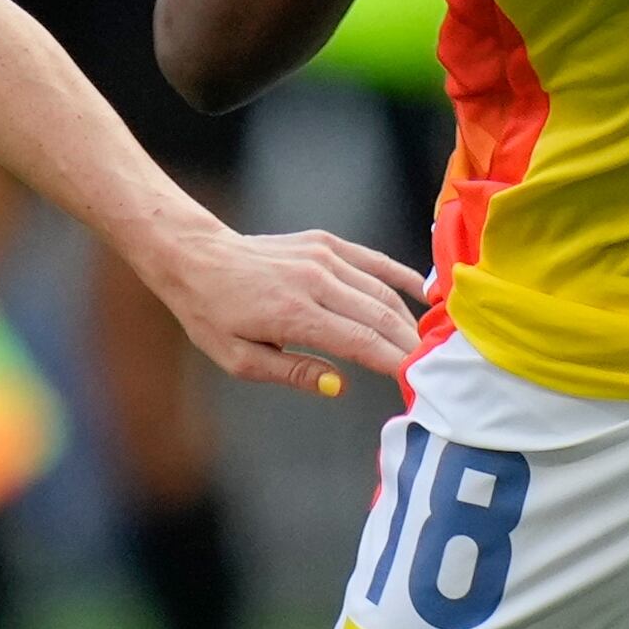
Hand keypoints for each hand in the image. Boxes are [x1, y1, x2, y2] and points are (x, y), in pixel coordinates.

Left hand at [141, 223, 431, 397]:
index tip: (417, 383)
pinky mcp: (325, 242)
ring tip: (426, 347)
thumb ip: (293, 372)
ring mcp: (322, 257)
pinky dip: (400, 277)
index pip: (361, 342)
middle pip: (379, 317)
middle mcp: (314, 281)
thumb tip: (340, 385)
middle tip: (432, 372)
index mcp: (293, 313)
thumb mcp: (240, 359)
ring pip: (381, 291)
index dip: (394, 363)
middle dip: (409, 346)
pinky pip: (373, 261)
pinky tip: (423, 294)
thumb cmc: (213, 315)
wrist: (197, 258)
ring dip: (407, 320)